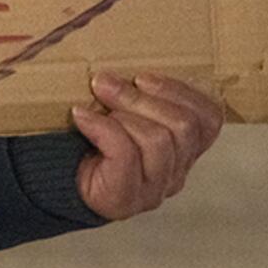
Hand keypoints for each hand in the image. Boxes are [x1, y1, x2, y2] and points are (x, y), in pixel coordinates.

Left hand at [70, 72, 223, 220]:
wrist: (57, 185)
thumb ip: (136, 94)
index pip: (209, 120)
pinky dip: (101, 128)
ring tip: (92, 106)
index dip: (182, 91)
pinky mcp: (125, 198)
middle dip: (141, 97)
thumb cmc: (90, 144)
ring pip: (158, 140)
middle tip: (104, 84)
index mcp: (183, 150)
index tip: (142, 78)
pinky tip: (81, 118)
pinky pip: (125, 154)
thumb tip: (124, 69)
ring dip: (121, 113)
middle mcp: (175, 173)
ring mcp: (153, 189)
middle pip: (184, 126)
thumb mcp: (121, 112)